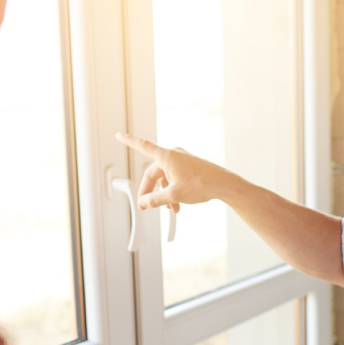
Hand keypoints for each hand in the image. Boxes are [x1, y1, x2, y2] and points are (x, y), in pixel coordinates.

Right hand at [116, 133, 232, 211]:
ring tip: (171, 209)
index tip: (119, 135)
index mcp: (167, 157)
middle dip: (151, 191)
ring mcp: (183, 160)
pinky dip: (174, 190)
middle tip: (146, 206)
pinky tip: (178, 204)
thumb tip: (144, 202)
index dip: (129, 141)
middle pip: (154, 173)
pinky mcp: (191, 166)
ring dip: (165, 194)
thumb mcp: (173, 195)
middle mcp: (174, 155)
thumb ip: (155, 199)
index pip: (143, 147)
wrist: (224, 185)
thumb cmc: (202, 185)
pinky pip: (176, 178)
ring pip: (166, 178)